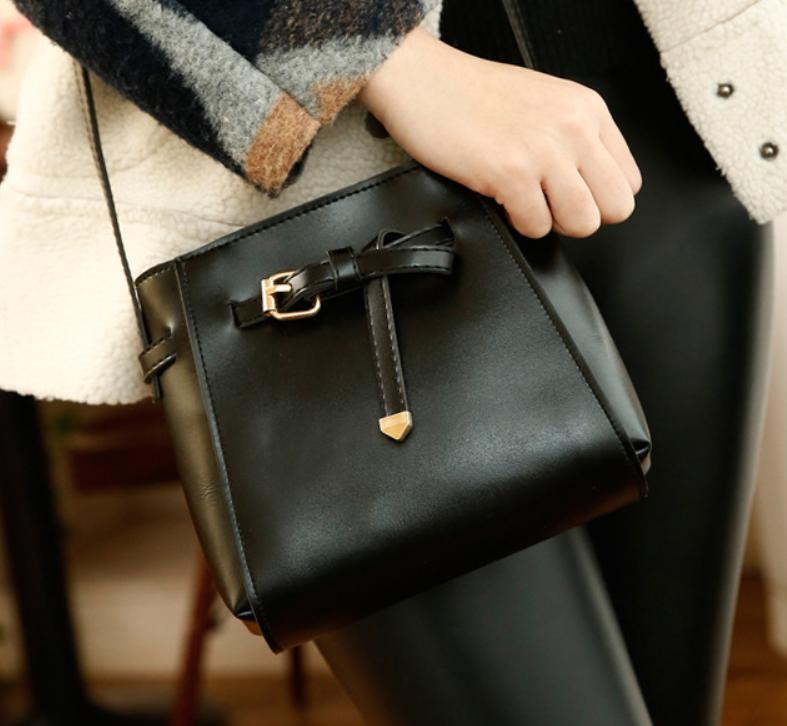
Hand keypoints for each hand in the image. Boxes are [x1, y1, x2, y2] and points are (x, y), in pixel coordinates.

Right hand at [360, 28, 641, 238]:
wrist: (424, 81)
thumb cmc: (474, 96)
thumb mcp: (547, 103)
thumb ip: (576, 139)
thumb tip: (589, 187)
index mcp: (588, 110)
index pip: (629, 181)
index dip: (598, 198)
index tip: (570, 193)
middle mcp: (574, 128)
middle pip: (615, 207)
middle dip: (581, 217)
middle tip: (550, 205)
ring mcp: (544, 151)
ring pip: (582, 222)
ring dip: (551, 223)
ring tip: (525, 203)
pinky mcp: (510, 172)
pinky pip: (536, 225)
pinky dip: (518, 223)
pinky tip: (502, 200)